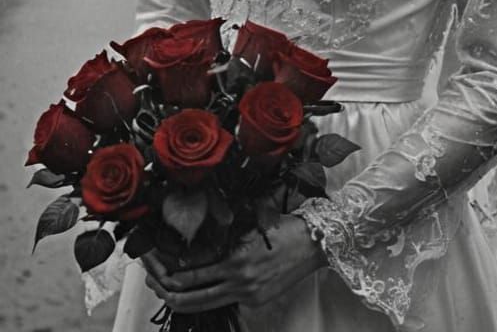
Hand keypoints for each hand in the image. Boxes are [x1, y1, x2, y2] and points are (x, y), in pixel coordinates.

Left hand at [143, 214, 325, 312]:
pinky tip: (192, 288)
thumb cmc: (283, 227)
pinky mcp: (254, 301)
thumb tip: (191, 249)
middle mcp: (239, 281)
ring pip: (202, 303)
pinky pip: (222, 301)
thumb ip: (221, 238)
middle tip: (149, 278)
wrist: (315, 243)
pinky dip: (203, 296)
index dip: (168, 266)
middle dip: (165, 287)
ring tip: (162, 287)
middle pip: (190, 294)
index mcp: (236, 259)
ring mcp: (247, 295)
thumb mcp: (248, 225)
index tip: (153, 259)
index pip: (191, 269)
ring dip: (179, 297)